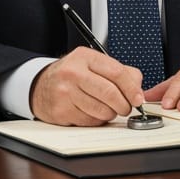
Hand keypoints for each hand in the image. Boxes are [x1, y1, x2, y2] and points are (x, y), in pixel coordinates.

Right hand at [29, 47, 144, 125]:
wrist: (40, 86)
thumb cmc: (72, 76)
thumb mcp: (93, 65)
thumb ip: (120, 72)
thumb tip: (138, 89)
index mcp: (85, 57)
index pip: (117, 72)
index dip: (132, 88)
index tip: (138, 98)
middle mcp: (73, 72)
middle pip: (110, 93)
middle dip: (124, 105)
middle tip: (126, 108)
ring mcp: (65, 92)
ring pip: (102, 110)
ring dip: (111, 114)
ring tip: (107, 109)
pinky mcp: (61, 111)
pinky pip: (90, 121)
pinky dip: (97, 120)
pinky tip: (92, 112)